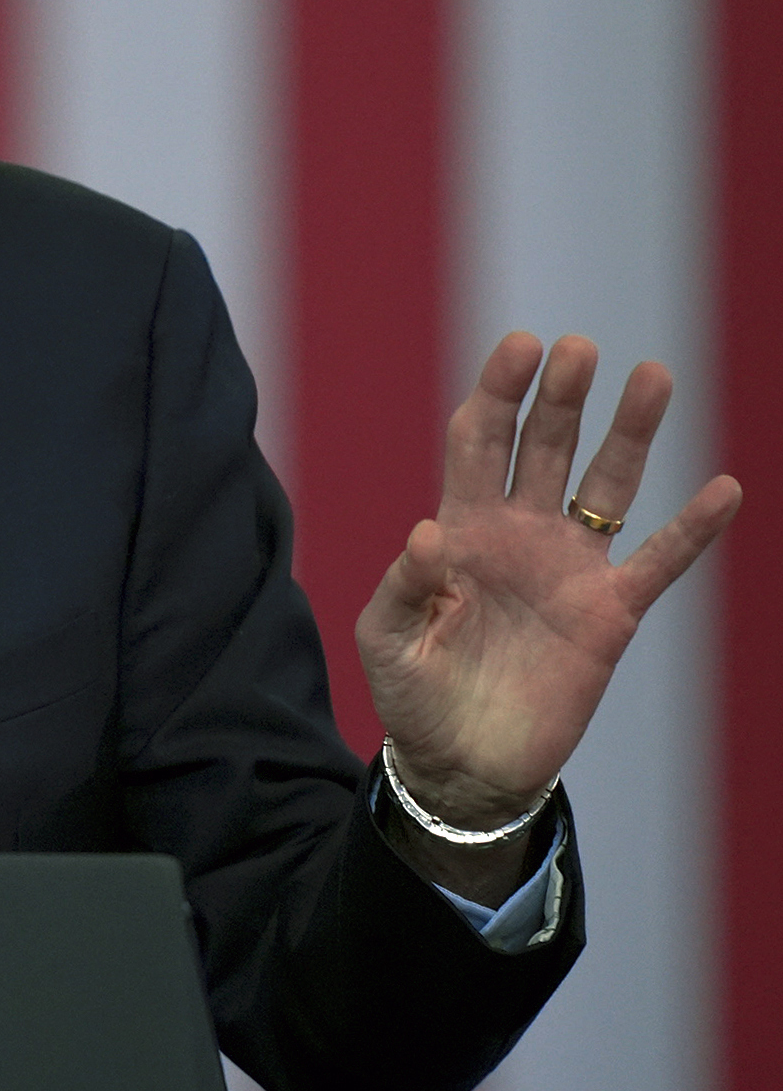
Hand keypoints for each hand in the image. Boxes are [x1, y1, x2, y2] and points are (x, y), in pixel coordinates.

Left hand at [359, 333, 740, 848]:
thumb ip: (404, 586)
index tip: (520, 346)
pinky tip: (724, 488)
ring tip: (653, 375)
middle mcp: (519, 534)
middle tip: (580, 348)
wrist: (460, 764)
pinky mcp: (609, 614)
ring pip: (607, 485)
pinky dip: (692, 529)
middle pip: (545, 446)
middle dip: (561, 397)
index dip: (497, 392)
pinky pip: (659, 563)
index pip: (479, 440)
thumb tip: (430, 534)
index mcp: (460, 526)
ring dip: (630, 433)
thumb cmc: (412, 695)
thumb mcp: (387, 639)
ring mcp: (569, 569)